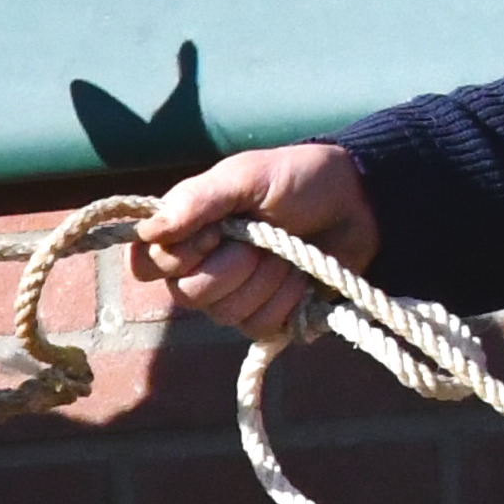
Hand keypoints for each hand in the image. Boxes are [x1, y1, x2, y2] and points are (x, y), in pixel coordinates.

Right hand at [134, 141, 377, 338]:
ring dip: (269, 280)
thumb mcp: (247, 176)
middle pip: (188, 295)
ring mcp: (231, 299)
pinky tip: (301, 278)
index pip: (144, 267)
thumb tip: (148, 231)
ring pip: (227, 315)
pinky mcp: (266, 318)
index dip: (175, 259)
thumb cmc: (298, 179)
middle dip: (236, 266)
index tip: (215, 233)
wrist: (360, 201)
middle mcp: (198, 271)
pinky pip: (260, 328)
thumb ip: (198, 200)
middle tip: (263, 237)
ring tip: (288, 253)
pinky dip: (289, 301)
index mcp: (184, 235)